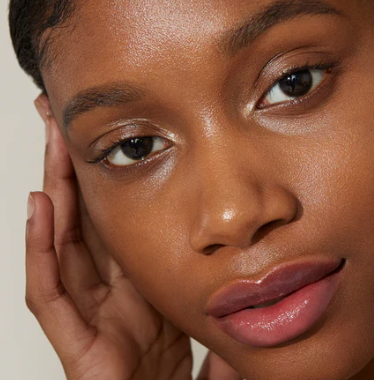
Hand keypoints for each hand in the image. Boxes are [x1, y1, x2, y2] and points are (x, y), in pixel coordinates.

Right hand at [25, 94, 241, 379]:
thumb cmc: (180, 363)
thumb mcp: (193, 302)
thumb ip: (202, 272)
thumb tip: (233, 236)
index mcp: (136, 278)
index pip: (114, 216)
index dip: (105, 174)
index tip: (108, 128)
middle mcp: (108, 290)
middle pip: (84, 219)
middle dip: (70, 168)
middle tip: (63, 118)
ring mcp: (91, 316)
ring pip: (63, 244)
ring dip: (55, 192)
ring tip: (52, 144)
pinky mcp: (80, 347)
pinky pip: (51, 295)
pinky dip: (41, 250)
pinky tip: (40, 205)